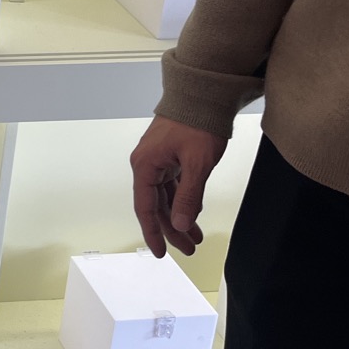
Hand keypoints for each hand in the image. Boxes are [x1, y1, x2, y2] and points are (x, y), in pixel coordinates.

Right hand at [130, 116, 228, 258]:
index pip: (146, 208)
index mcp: (145, 166)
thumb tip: (180, 225)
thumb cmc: (197, 123)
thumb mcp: (197, 164)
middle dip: (172, 229)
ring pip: (166, 197)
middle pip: (156, 206)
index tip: (161, 252)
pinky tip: (193, 213)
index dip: (153, 233)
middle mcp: (147, 164)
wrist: (202, 95)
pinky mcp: (169, 157)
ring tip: (194, 237)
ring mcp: (158, 160)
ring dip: (179, 217)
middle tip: (188, 249)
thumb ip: (188, 196)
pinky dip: (183, 201)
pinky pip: (173, 186)